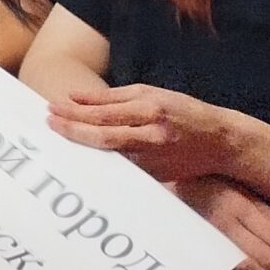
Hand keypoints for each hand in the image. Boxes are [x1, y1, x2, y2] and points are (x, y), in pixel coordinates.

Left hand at [47, 84, 250, 182]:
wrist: (221, 142)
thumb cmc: (183, 111)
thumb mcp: (150, 93)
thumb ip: (111, 97)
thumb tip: (74, 97)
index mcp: (151, 111)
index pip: (104, 115)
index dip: (75, 114)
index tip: (51, 108)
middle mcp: (152, 138)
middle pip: (103, 138)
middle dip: (71, 131)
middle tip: (48, 123)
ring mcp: (154, 161)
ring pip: (109, 156)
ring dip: (81, 146)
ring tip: (58, 135)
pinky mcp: (155, 176)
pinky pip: (121, 167)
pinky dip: (100, 159)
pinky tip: (82, 153)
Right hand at [175, 176, 269, 269]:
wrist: (160, 183)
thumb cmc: (206, 177)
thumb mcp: (239, 184)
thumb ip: (267, 210)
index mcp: (240, 207)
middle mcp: (228, 227)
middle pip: (269, 260)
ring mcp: (213, 240)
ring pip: (251, 269)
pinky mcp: (203, 248)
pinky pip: (232, 268)